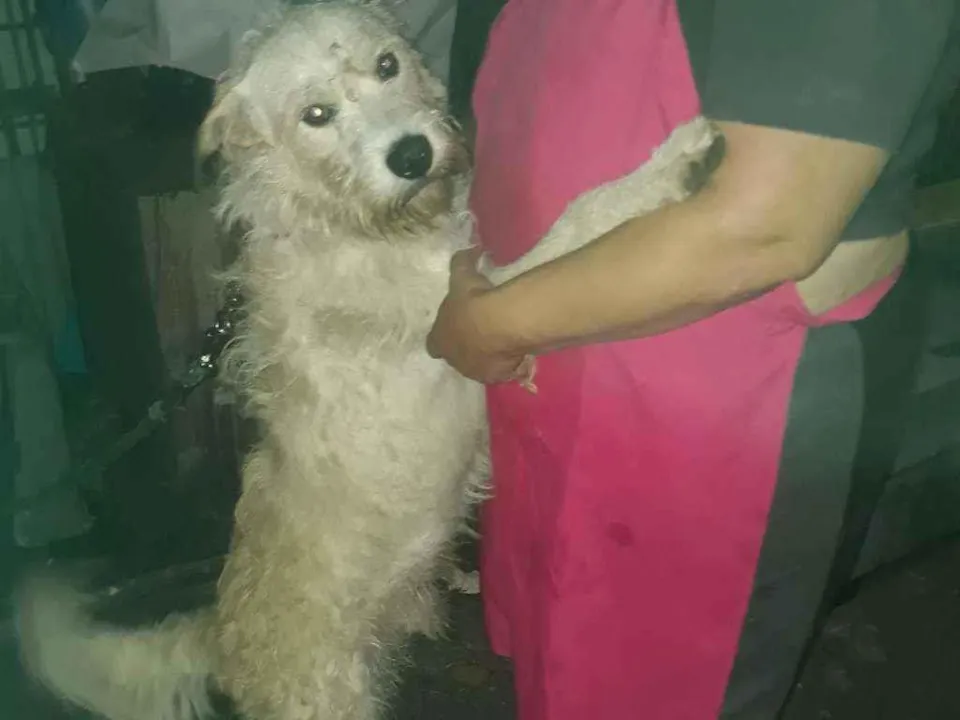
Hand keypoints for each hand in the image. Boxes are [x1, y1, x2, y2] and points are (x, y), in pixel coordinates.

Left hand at [427, 247, 531, 383]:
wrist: (500, 324)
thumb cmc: (473, 300)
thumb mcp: (462, 275)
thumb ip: (462, 261)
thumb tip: (471, 248)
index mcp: (439, 339)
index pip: (434, 343)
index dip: (443, 336)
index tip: (456, 326)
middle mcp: (454, 360)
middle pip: (457, 357)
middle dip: (467, 347)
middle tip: (483, 332)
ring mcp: (476, 372)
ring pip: (481, 366)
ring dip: (488, 356)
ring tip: (503, 341)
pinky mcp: (498, 377)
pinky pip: (504, 372)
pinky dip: (510, 365)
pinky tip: (519, 353)